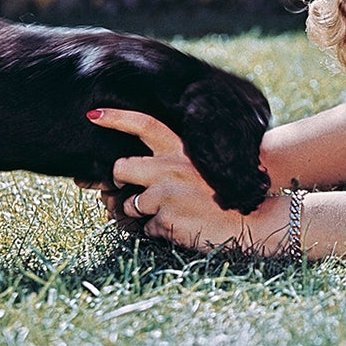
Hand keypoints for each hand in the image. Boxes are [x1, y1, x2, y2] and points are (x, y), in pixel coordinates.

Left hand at [85, 108, 273, 252]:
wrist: (252, 222)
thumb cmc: (223, 196)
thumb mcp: (199, 170)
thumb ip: (166, 168)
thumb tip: (122, 185)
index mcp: (182, 150)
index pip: (144, 124)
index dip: (116, 118)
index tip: (92, 114)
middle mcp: (171, 167)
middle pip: (121, 168)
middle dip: (119, 182)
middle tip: (133, 190)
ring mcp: (167, 193)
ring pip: (127, 205)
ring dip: (141, 215)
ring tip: (173, 213)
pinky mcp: (165, 219)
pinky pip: (146, 229)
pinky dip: (159, 231)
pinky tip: (183, 227)